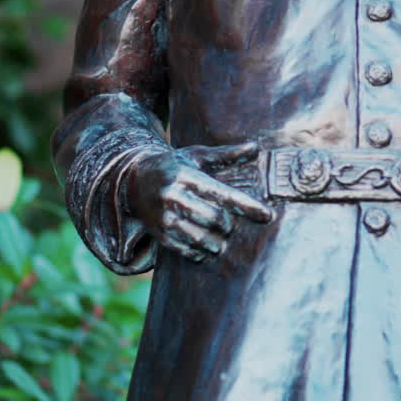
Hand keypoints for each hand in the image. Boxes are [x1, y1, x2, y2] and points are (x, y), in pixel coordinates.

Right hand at [124, 142, 272, 262]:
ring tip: (221, 238)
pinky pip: (186, 250)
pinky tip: (206, 247)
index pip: (222, 193)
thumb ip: (226, 154)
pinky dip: (201, 252)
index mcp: (185, 175)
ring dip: (217, 243)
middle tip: (230, 224)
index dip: (247, 206)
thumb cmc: (173, 166)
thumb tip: (255, 147)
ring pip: (201, 238)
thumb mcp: (196, 156)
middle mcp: (173, 196)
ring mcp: (163, 217)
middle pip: (214, 219)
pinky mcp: (158, 234)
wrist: (133, 181)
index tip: (267, 215)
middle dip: (229, 225)